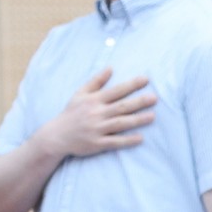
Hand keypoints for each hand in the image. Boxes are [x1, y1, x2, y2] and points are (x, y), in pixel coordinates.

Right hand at [39, 69, 155, 158]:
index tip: (146, 79)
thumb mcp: (80, 94)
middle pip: (121, 106)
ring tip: (152, 116)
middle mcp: (96, 114)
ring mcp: (97, 129)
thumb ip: (96, 81)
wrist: (56, 136)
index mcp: (93, 100)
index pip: (115, 90)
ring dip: (137, 120)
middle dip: (138, 102)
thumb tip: (111, 67)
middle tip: (154, 98)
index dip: (131, 85)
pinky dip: (127, 140)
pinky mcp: (97, 144)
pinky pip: (115, 142)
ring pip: (120, 123)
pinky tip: (140, 138)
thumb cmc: (71, 113)